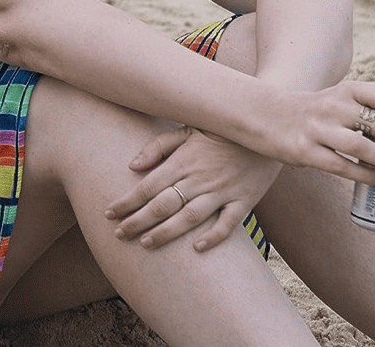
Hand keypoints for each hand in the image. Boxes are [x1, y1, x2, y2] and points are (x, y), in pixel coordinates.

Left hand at [105, 126, 281, 250]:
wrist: (266, 127)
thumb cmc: (218, 128)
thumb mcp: (186, 129)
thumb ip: (158, 146)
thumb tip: (132, 166)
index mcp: (183, 161)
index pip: (147, 186)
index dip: (126, 202)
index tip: (108, 214)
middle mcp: (200, 178)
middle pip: (163, 205)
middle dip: (138, 221)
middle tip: (119, 235)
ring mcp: (223, 190)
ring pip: (190, 217)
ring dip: (166, 232)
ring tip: (146, 244)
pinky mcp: (245, 199)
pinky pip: (229, 223)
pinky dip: (214, 237)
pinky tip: (197, 248)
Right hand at [262, 80, 374, 185]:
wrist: (260, 115)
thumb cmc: (310, 111)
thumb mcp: (336, 99)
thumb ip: (365, 109)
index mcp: (346, 90)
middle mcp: (333, 107)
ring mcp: (318, 130)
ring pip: (364, 148)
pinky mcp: (305, 152)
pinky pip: (342, 166)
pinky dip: (366, 175)